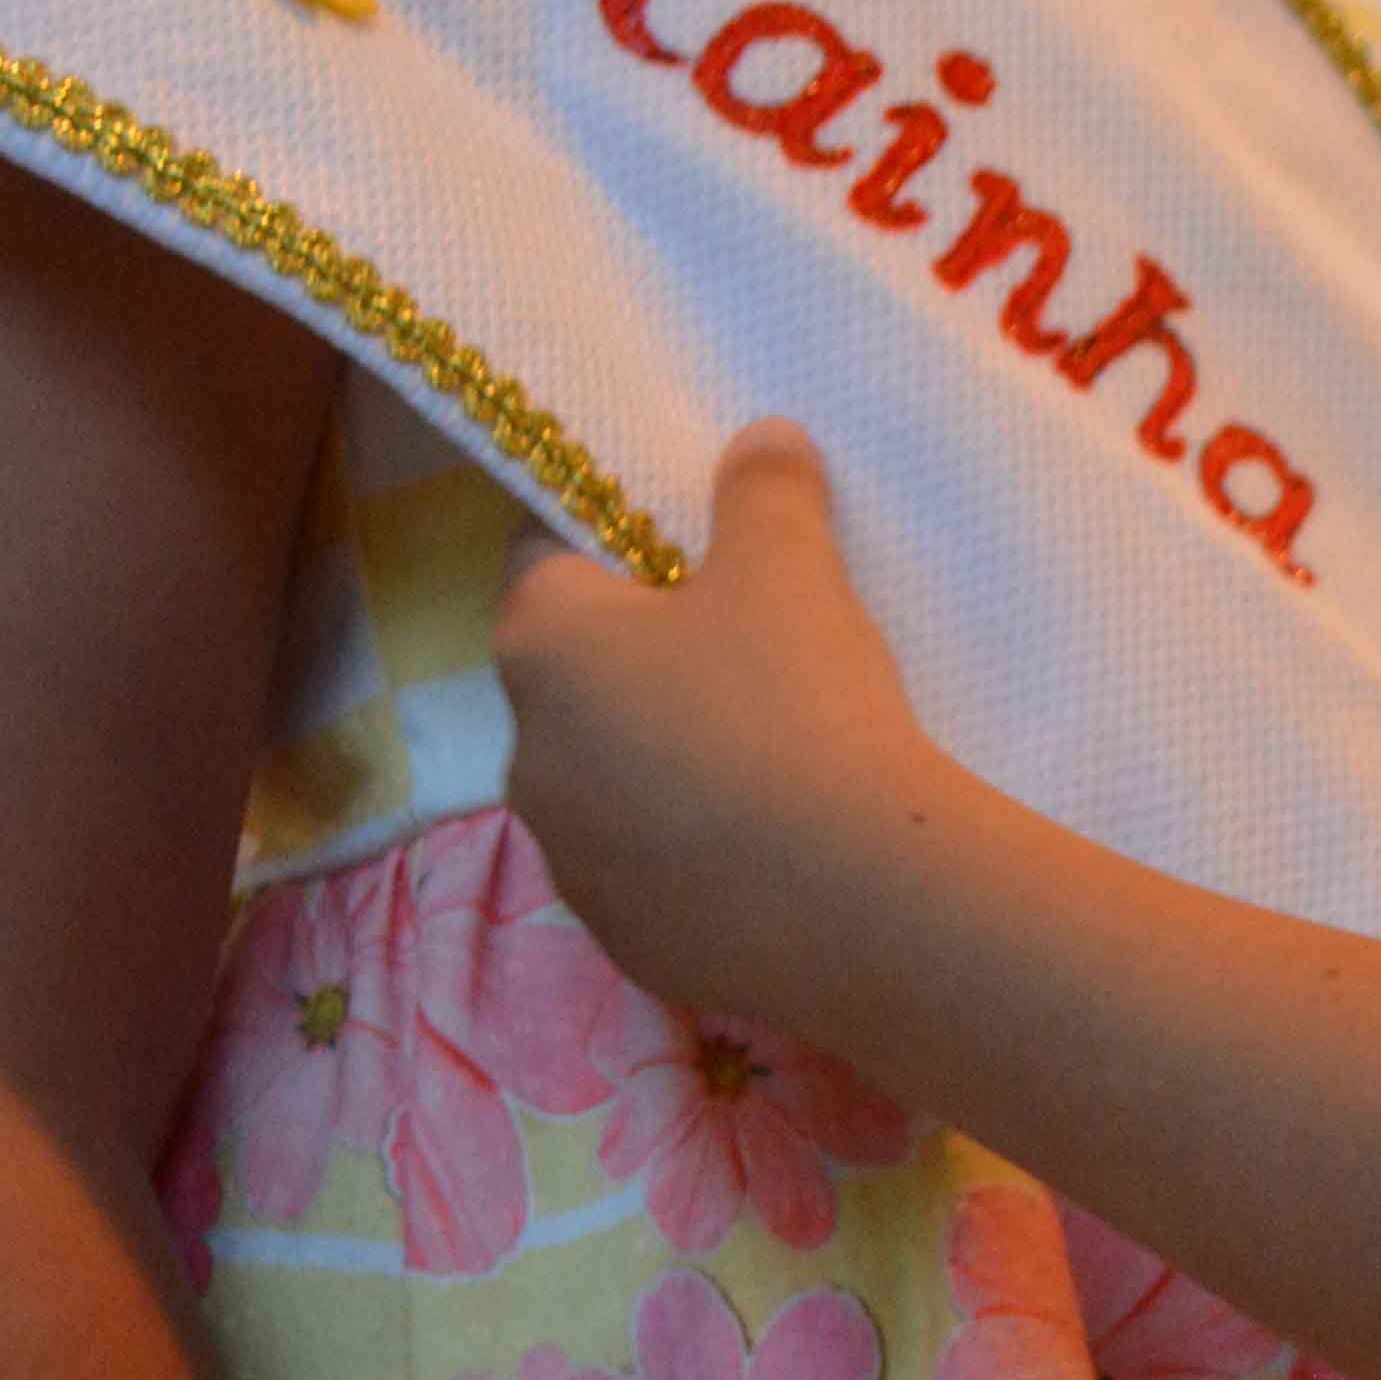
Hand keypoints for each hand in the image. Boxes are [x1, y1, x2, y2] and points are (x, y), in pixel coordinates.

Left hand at [497, 424, 937, 1049]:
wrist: (856, 899)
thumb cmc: (798, 703)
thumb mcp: (791, 566)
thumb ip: (765, 488)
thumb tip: (759, 438)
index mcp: (541, 643)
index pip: (543, 559)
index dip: (614, 544)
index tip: (688, 552)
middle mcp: (524, 755)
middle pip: (577, 681)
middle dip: (642, 663)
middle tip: (746, 654)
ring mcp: (569, 861)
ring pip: (611, 784)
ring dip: (665, 767)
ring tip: (770, 763)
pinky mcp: (623, 941)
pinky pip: (652, 874)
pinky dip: (695, 856)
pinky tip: (775, 849)